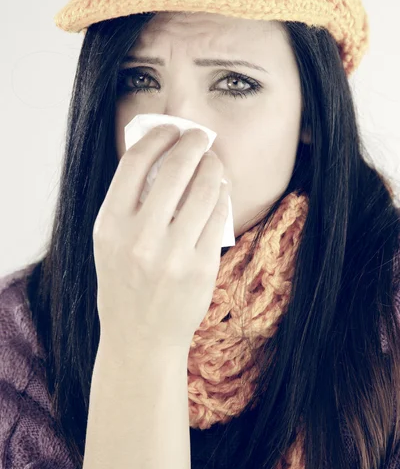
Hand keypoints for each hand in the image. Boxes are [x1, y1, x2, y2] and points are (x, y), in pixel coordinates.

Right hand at [92, 124, 230, 354]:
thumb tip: (162, 155)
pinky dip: (221, 196)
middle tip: (202, 136)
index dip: (158, 137)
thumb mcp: (110, 243)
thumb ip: (129, 203)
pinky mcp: (200, 268)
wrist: (139, 339)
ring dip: (213, 167)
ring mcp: (172, 254)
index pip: (135, 162)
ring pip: (204, 189)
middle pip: (175, 168)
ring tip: (214, 163)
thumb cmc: (123, 285)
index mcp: (110, 225)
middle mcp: (139, 237)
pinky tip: (220, 191)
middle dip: (193, 142)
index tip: (171, 129)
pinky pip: (218, 217)